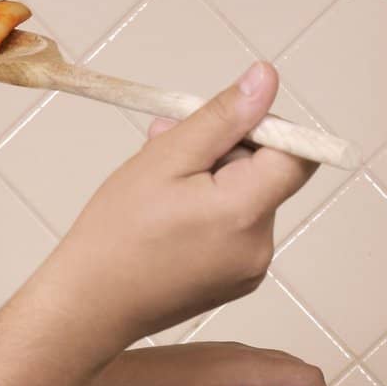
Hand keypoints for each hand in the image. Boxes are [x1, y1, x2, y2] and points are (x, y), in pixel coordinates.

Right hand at [45, 62, 316, 371]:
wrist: (89, 306)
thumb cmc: (115, 234)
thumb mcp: (164, 159)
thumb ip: (221, 117)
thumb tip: (266, 79)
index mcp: (245, 212)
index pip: (298, 153)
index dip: (266, 127)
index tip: (223, 123)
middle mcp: (260, 245)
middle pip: (269, 175)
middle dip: (225, 151)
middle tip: (166, 144)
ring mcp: (250, 269)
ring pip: (249, 200)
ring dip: (213, 181)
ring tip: (160, 186)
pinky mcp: (236, 282)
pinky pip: (237, 229)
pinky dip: (211, 213)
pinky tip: (169, 218)